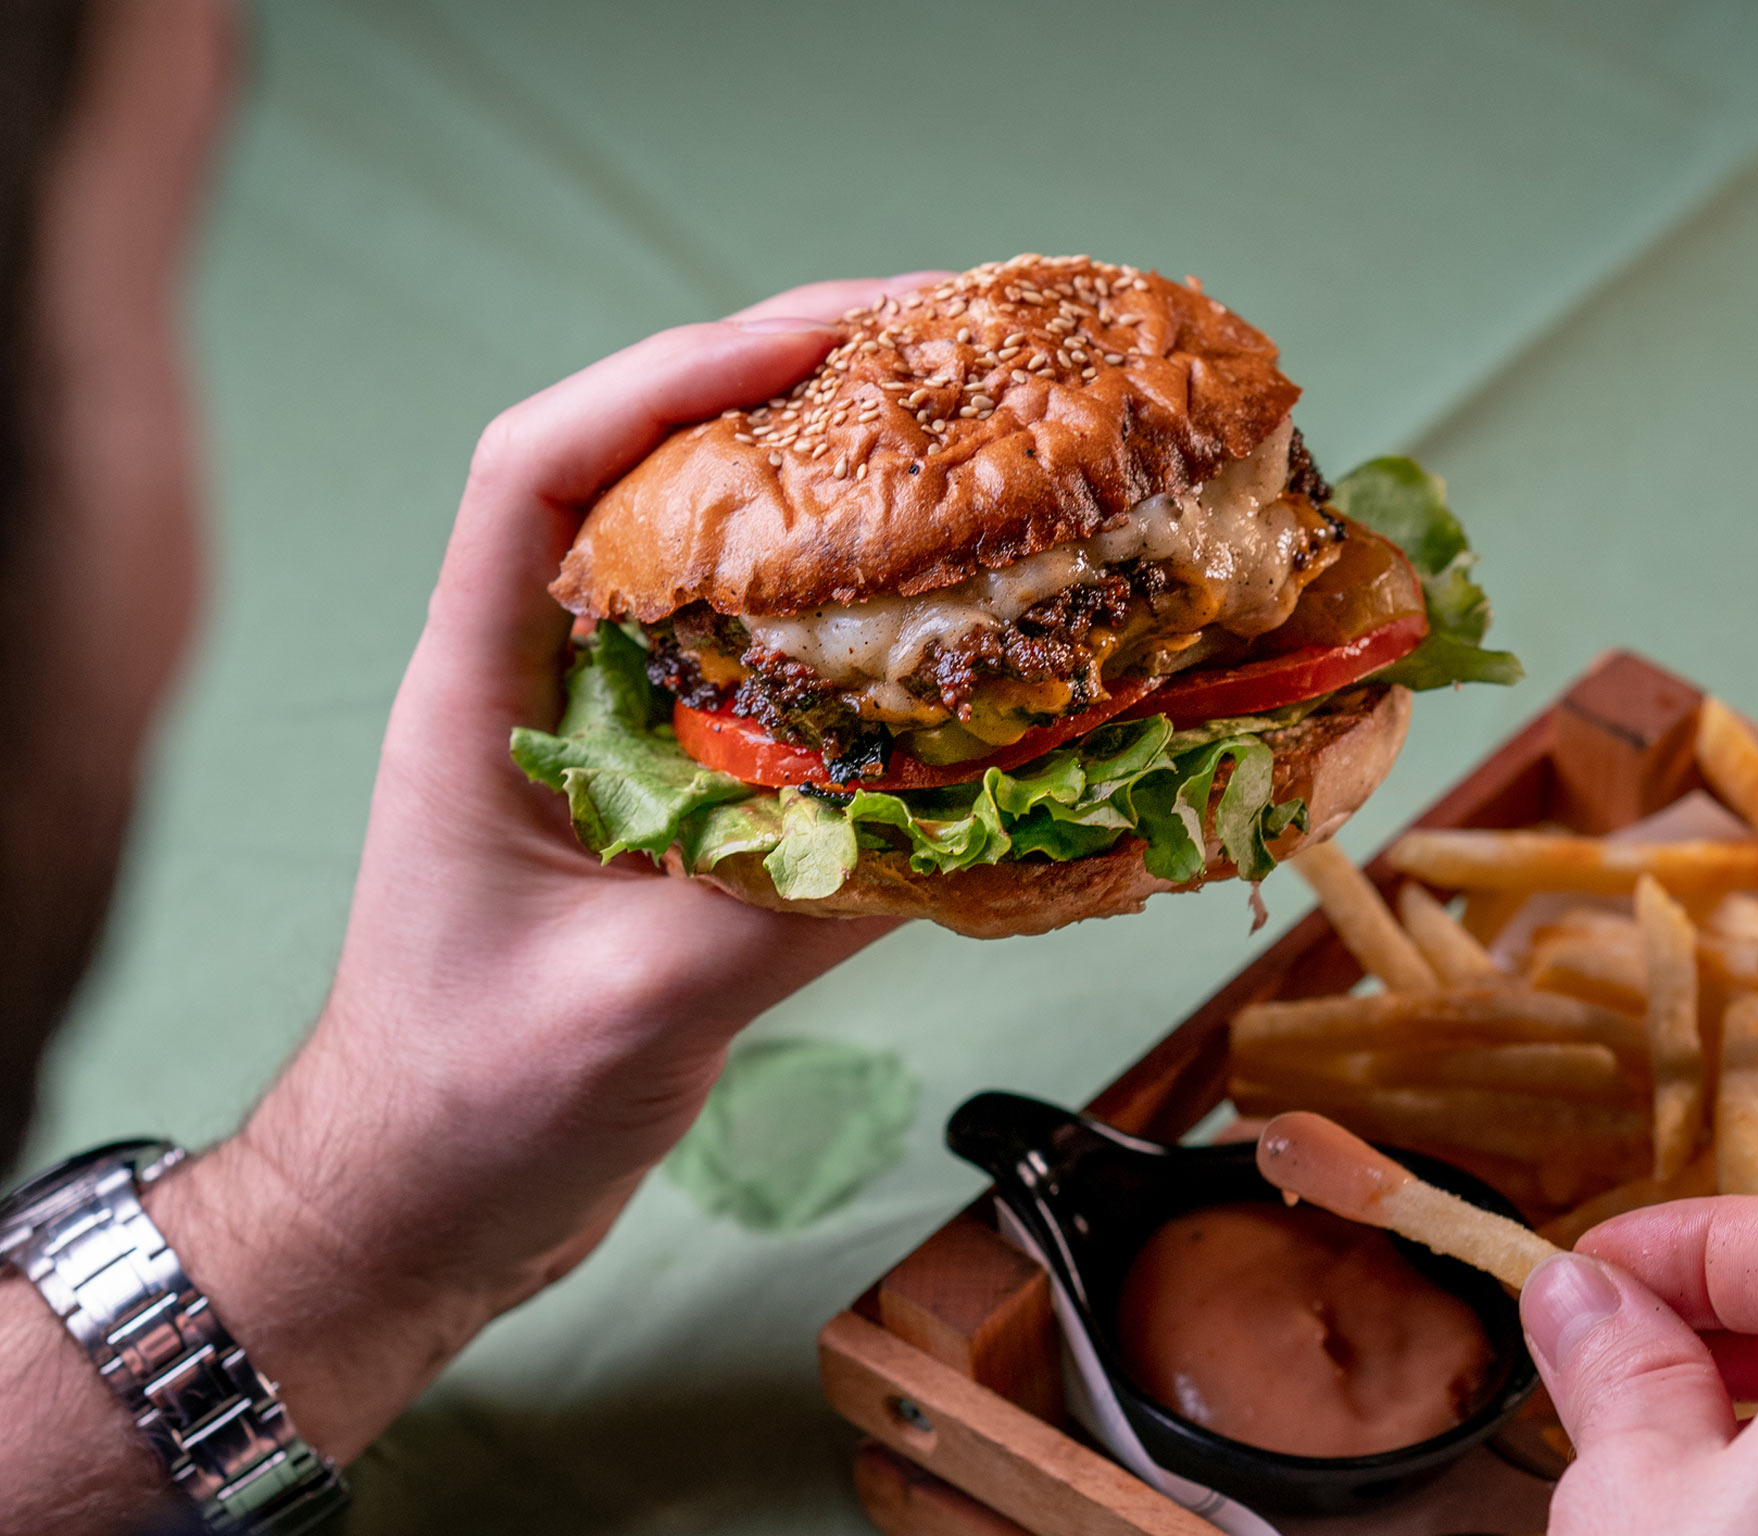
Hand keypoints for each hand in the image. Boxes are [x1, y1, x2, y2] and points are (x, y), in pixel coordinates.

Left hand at [147, 273, 945, 1462]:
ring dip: (824, 495)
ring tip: (956, 449)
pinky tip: (943, 624)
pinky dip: (850, 632)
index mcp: (479, 692)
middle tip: (934, 358)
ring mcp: (603, 740)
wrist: (422, 1206)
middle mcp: (537, 684)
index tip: (821, 339)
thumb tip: (970, 820)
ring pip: (710, 565)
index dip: (671, 376)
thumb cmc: (467, 1109)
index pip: (538, 466)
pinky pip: (762, 675)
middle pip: (643, 477)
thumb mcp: (632, 1002)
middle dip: (779, 394)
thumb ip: (787, 903)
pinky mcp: (664, 800)